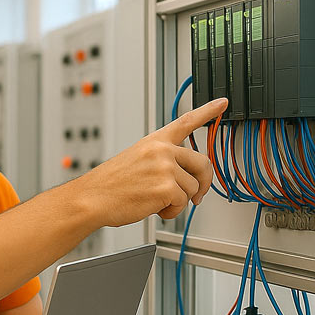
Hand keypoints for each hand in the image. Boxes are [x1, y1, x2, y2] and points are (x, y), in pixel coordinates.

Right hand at [72, 98, 226, 226]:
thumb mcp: (135, 161)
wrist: (91, 199)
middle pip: (203, 162)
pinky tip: (154, 208)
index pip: (186, 121)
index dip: (208, 111)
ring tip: (156, 202)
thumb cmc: (109, 185)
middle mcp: (162, 150)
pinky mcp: (166, 187)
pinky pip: (183, 203)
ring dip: (179, 201)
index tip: (223, 102)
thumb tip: (185, 178)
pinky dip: (171, 211)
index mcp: (154, 141)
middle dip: (203, 182)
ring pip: (193, 188)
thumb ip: (161, 162)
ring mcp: (165, 168)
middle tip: (197, 195)